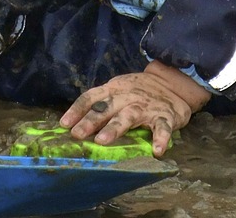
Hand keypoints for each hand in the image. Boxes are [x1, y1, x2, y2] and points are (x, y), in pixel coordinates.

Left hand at [59, 61, 211, 156]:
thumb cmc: (138, 90)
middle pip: (106, 107)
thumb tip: (76, 123)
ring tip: (102, 141)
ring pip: (128, 116)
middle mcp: (127, 96)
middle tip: (77, 134)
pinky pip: (163, 127)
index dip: (77, 110)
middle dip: (90, 121)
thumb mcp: (118, 90)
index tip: (63, 124)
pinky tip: (157, 151)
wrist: (172, 83)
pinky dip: (160, 139)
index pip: (91, 97)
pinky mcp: (165, 115)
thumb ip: (102, 102)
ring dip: (114, 128)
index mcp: (113, 89)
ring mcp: (146, 106)